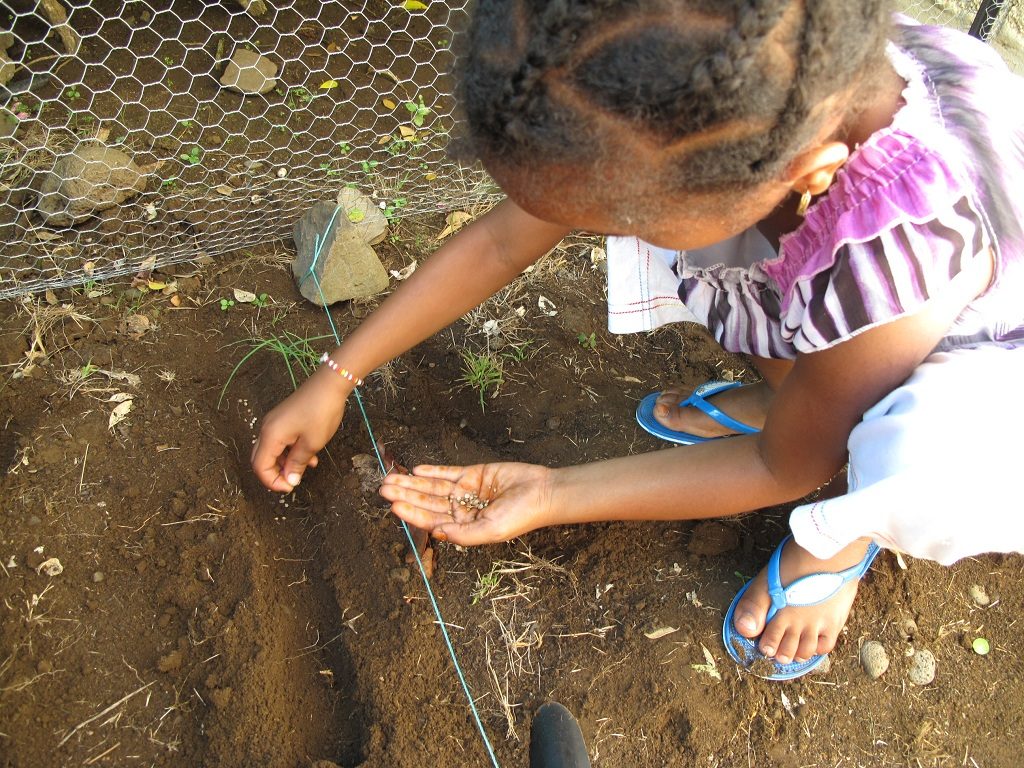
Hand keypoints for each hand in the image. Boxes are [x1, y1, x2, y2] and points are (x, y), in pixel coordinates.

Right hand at [251, 371, 348, 491]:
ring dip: (287, 462)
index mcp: (270, 435)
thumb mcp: (311, 443)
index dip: (272, 481)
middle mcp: (267, 428)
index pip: (259, 466)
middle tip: (293, 481)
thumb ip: (297, 464)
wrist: (329, 384)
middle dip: (276, 473)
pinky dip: (292, 450)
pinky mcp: (283, 418)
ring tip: (309, 465)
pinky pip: (282, 440)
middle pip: (262, 459)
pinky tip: (310, 454)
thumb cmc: (321, 412)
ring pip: (273, 450)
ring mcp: (274, 422)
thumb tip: (289, 481)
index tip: (290, 487)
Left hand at [379, 462, 553, 545]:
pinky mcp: (473, 474)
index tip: (394, 506)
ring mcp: (466, 491)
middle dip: (405, 495)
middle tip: (383, 488)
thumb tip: (437, 534)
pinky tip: (416, 470)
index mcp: (463, 527)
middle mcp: (461, 510)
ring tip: (391, 478)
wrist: (541, 492)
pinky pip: (448, 472)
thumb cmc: (520, 517)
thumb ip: (463, 534)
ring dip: (412, 483)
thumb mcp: (490, 531)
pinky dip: (432, 470)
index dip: (412, 513)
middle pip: (427, 502)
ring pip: (433, 486)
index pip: (431, 520)